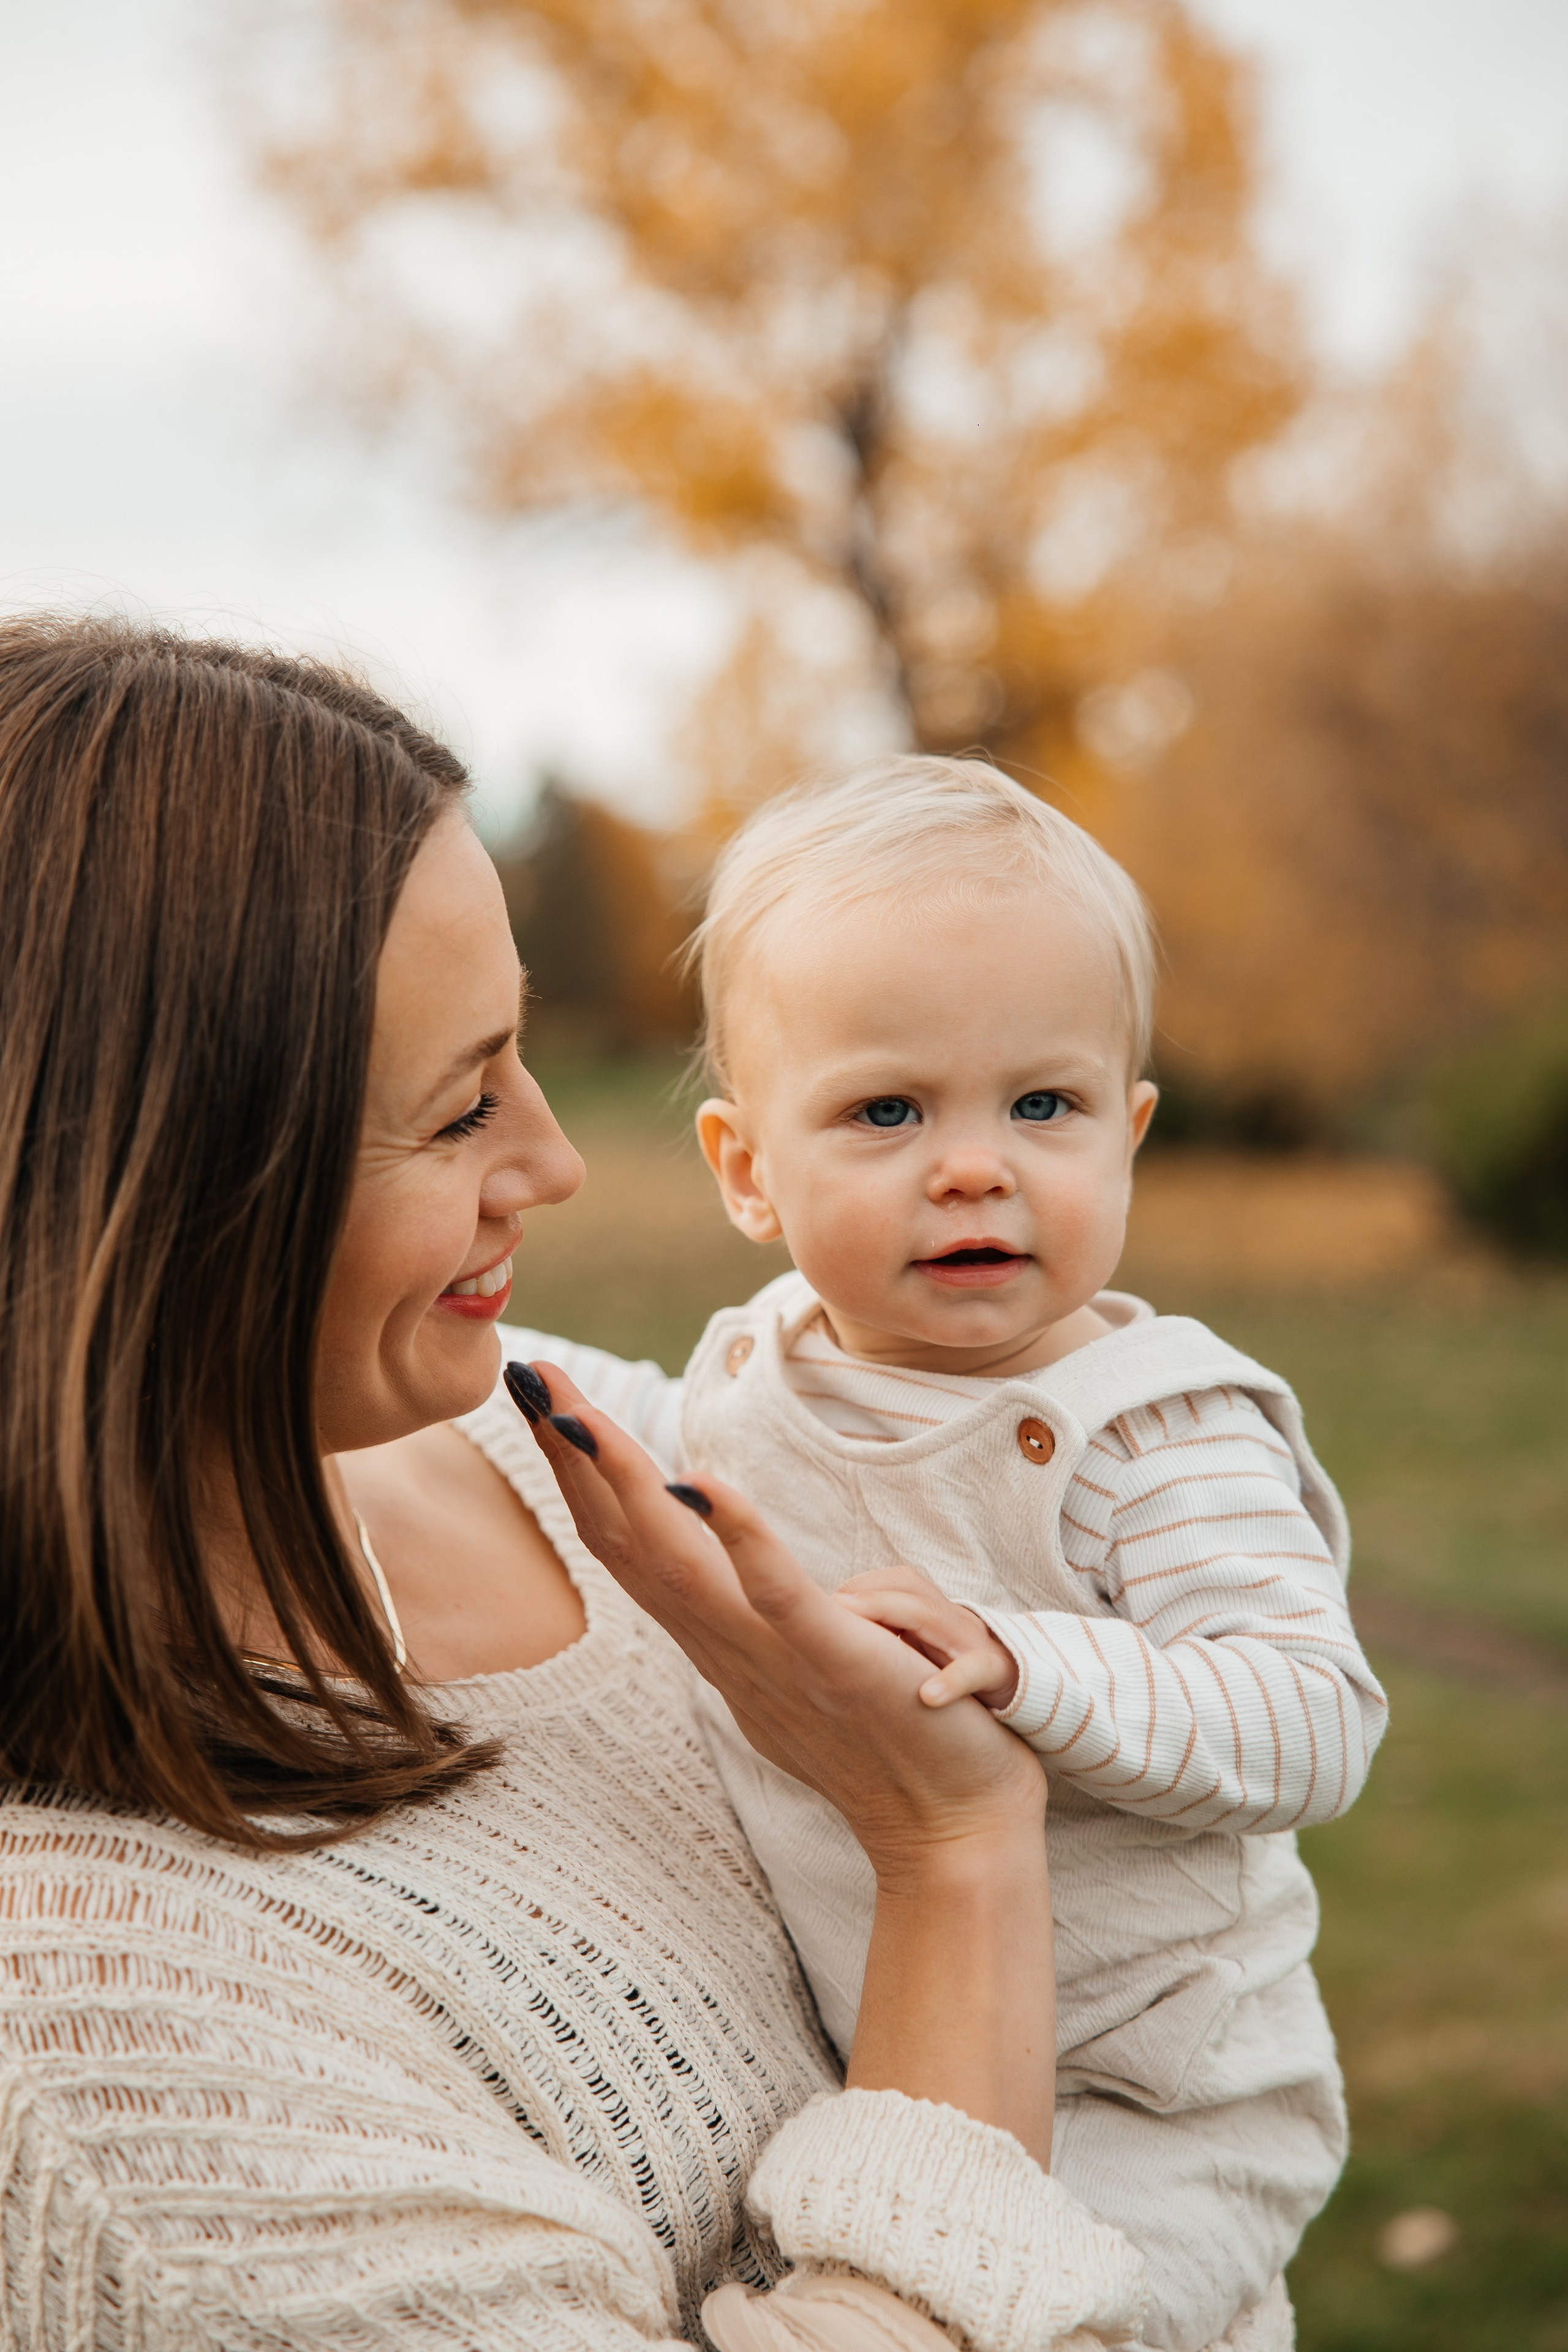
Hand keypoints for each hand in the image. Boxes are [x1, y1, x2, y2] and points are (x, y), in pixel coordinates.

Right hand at [522, 1365, 1043, 1881]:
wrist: (956, 1831)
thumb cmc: (900, 1730)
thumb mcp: (815, 1649)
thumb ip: (769, 1602)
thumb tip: (745, 1545)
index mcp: (720, 1642)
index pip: (629, 1546)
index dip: (581, 1471)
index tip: (544, 1399)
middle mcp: (728, 1651)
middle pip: (628, 1544)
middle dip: (576, 1456)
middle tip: (530, 1376)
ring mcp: (776, 1660)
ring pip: (679, 1565)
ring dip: (626, 1484)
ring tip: (580, 1416)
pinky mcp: (837, 1662)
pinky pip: (778, 1595)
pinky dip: (739, 1535)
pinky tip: (703, 1480)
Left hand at [834, 1566, 1019, 1710]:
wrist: (1024, 1696)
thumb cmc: (958, 1674)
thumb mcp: (923, 1651)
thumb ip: (890, 1637)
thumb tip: (834, 1634)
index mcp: (933, 1614)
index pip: (900, 1581)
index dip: (864, 1586)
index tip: (829, 1602)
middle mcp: (953, 1621)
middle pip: (912, 1590)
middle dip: (870, 1597)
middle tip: (833, 1610)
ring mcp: (973, 1645)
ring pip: (936, 1617)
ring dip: (896, 1617)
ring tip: (859, 1637)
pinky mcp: (996, 1676)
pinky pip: (975, 1670)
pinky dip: (952, 1681)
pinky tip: (928, 1696)